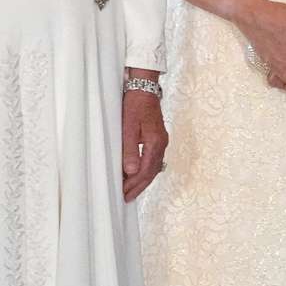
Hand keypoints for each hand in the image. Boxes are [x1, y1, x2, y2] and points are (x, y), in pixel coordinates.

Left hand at [122, 77, 167, 202]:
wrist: (144, 87)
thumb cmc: (135, 105)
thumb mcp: (128, 127)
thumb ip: (130, 150)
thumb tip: (131, 172)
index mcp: (156, 142)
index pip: (146, 171)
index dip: (134, 184)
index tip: (123, 194)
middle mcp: (162, 144)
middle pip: (152, 172)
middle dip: (139, 186)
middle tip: (127, 198)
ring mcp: (161, 140)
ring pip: (154, 167)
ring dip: (143, 180)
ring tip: (131, 190)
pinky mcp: (158, 137)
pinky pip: (153, 160)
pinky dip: (146, 170)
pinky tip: (138, 173)